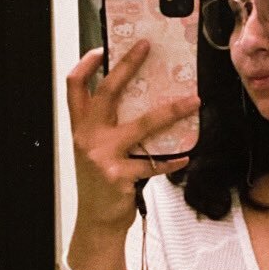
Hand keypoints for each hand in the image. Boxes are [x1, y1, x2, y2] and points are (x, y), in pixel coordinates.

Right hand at [66, 41, 199, 234]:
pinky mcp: (120, 175)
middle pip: (107, 91)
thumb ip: (108, 129)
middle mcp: (88, 136)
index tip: (104, 48)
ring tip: (193, 101)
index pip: (75, 86)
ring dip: (171, 111)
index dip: (87, 64)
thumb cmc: (101, 185)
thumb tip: (141, 103)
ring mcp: (103, 155)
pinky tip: (185, 157)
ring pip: (142, 123)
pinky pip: (154, 163)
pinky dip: (172, 160)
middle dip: (127, 65)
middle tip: (147, 48)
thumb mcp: (95, 151)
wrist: (97, 221)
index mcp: (80, 127)